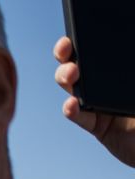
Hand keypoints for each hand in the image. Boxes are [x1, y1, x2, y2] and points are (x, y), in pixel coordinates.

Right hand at [54, 36, 134, 167]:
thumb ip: (133, 70)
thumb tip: (113, 59)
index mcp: (121, 69)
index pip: (97, 52)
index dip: (82, 41)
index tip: (73, 36)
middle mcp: (107, 84)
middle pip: (79, 66)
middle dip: (67, 56)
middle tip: (66, 50)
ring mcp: (100, 104)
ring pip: (74, 88)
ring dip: (66, 78)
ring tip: (71, 75)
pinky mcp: (97, 126)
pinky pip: (80, 117)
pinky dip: (72, 110)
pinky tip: (71, 104)